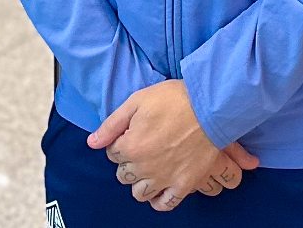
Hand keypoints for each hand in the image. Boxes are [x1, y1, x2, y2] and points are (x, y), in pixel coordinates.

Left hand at [88, 81, 259, 210]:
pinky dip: (159, 201)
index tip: (132, 134)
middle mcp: (143, 167)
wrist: (211, 107)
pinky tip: (159, 190)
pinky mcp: (183, 184)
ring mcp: (164, 178)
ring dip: (140, 182)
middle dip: (128, 163)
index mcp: (130, 146)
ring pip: (140, 193)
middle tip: (142, 148)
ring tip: (149, 169)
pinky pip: (165, 204)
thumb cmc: (174, 99)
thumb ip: (112, 124)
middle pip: (123, 175)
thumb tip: (92, 142)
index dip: (120, 142)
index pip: (112, 153)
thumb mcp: (137, 101)